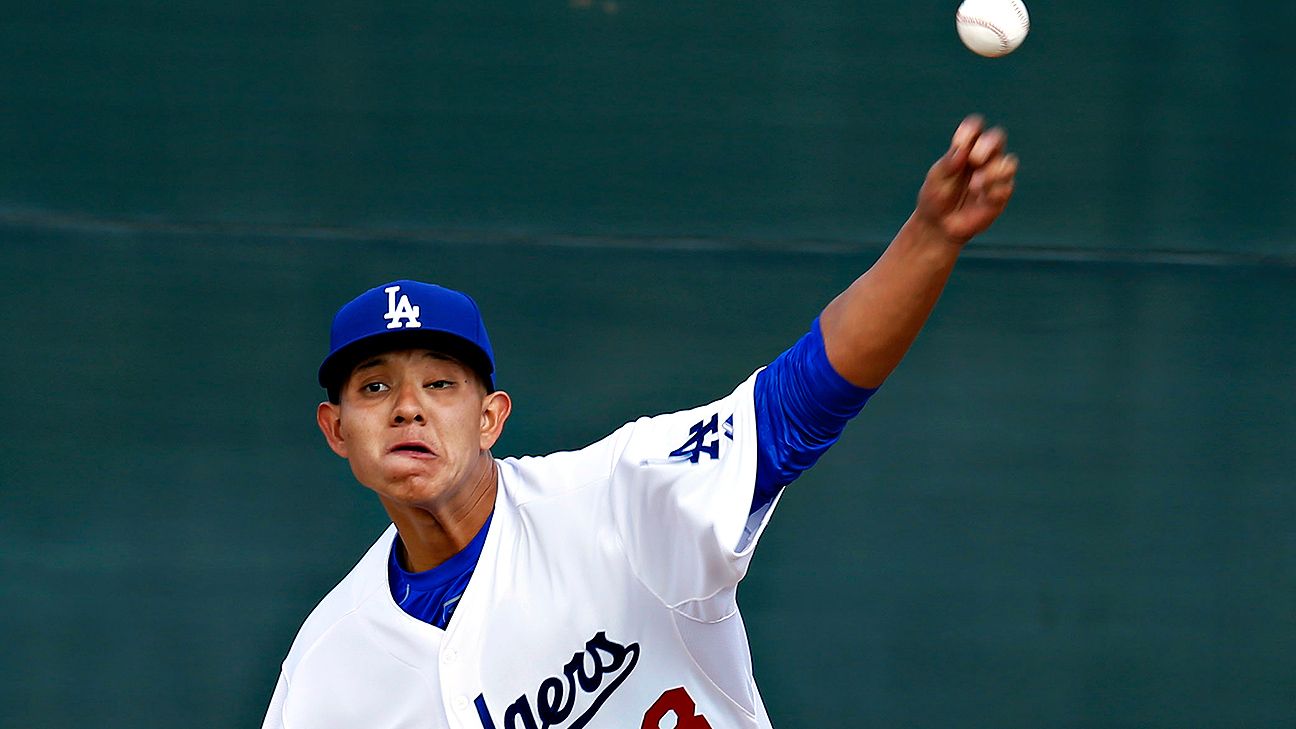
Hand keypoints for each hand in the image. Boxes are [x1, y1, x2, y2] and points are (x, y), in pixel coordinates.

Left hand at [914, 114, 1017, 244]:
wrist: (938, 225)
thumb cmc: (935, 196)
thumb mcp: (936, 178)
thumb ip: (949, 162)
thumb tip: (963, 150)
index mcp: (966, 148)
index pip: (976, 128)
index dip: (970, 130)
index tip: (958, 142)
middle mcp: (985, 158)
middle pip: (998, 138)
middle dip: (987, 145)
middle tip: (974, 159)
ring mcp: (995, 176)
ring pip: (1009, 162)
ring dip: (993, 171)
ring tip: (975, 185)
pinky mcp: (1001, 195)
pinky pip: (1006, 187)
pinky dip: (994, 190)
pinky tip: (982, 197)